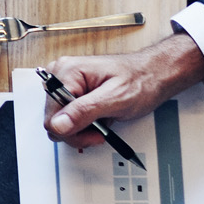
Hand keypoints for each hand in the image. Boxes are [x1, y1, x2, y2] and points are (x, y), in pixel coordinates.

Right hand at [43, 35, 203, 149]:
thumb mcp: (115, 99)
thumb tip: (58, 125)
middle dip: (79, 131)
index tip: (95, 131)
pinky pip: (70, 119)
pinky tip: (99, 119)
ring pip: (62, 123)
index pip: (51, 116)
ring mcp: (67, 84)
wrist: (152, 76)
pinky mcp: (74, 93)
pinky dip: (85, 125)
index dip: (74, 130)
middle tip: (101, 129)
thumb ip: (84, 112)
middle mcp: (62, 75)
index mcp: (67, 71)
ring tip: (102, 122)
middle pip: (54, 121)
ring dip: (83, 130)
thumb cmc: (139, 81)